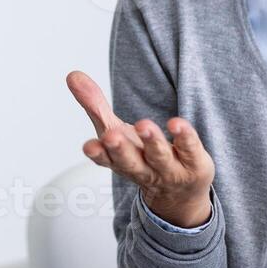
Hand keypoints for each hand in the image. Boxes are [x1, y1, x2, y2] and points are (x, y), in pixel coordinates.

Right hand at [66, 71, 214, 227]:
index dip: (98, 154)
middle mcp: (143, 169)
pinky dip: (184, 137)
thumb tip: (72, 75)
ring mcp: (169, 169)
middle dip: (120, 150)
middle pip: (130, 162)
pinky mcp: (194, 163)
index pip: (106, 160)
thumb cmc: (140, 156)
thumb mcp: (115, 132)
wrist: (179, 193)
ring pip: (159, 157)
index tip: (90, 147)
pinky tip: (176, 124)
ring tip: (143, 124)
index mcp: (119, 162)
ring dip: (151, 142)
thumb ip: (94, 105)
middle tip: (111, 137)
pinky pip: (190, 149)